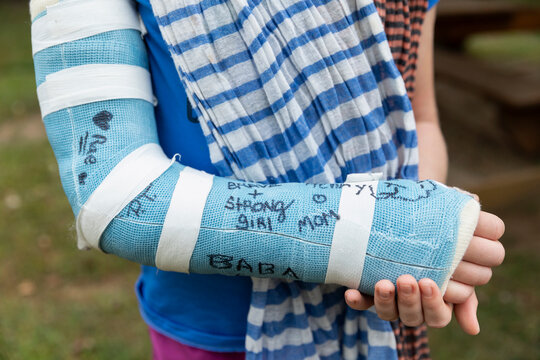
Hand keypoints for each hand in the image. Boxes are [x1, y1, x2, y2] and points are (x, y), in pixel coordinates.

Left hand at [345, 210, 504, 332]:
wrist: (413, 210)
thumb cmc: (441, 233)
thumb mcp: (459, 248)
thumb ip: (472, 276)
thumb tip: (473, 326)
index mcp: (436, 298)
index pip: (439, 315)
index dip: (435, 303)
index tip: (430, 282)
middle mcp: (413, 303)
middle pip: (414, 316)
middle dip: (410, 300)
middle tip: (407, 279)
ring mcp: (390, 298)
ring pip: (389, 313)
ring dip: (385, 301)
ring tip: (384, 283)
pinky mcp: (368, 290)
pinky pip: (362, 302)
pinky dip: (358, 300)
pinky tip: (351, 292)